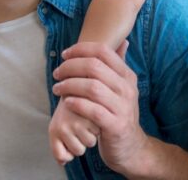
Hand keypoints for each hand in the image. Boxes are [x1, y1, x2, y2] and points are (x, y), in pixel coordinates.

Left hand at [52, 41, 148, 173]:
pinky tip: (66, 103)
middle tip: (57, 73)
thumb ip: (119, 66)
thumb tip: (123, 41)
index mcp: (127, 75)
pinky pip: (93, 111)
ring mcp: (123, 107)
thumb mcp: (122, 88)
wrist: (131, 146)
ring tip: (57, 89)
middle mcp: (127, 88)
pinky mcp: (116, 126)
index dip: (80, 50)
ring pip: (92, 87)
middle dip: (70, 67)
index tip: (64, 55)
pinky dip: (77, 104)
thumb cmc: (119, 113)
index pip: (103, 52)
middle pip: (94, 67)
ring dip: (69, 85)